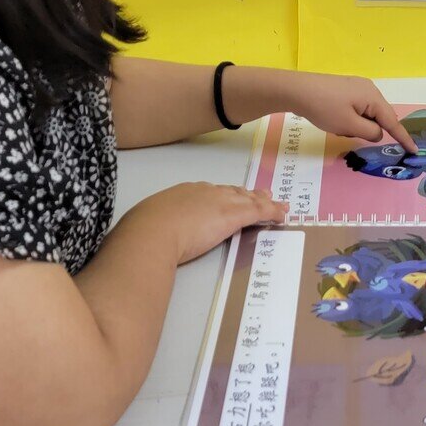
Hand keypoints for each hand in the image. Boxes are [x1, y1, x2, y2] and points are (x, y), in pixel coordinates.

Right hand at [129, 182, 286, 264]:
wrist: (152, 231)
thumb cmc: (144, 231)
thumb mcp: (149, 223)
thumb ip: (155, 226)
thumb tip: (148, 234)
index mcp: (183, 193)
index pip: (210, 192)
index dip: (224, 195)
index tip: (231, 197)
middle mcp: (204, 192)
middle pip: (232, 191)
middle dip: (247, 194)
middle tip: (262, 195)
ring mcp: (220, 201)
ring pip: (249, 199)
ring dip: (264, 202)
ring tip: (277, 205)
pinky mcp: (233, 215)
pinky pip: (259, 211)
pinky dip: (272, 212)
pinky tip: (281, 214)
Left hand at [284, 72, 415, 153]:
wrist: (297, 90)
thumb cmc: (325, 108)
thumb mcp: (349, 125)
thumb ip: (370, 133)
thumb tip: (378, 133)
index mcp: (373, 97)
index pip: (393, 121)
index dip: (403, 137)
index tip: (415, 150)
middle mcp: (369, 89)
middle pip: (379, 117)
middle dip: (368, 130)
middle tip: (347, 131)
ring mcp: (357, 88)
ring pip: (366, 115)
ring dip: (356, 125)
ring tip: (336, 124)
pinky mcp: (346, 90)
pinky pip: (357, 109)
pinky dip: (350, 119)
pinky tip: (333, 119)